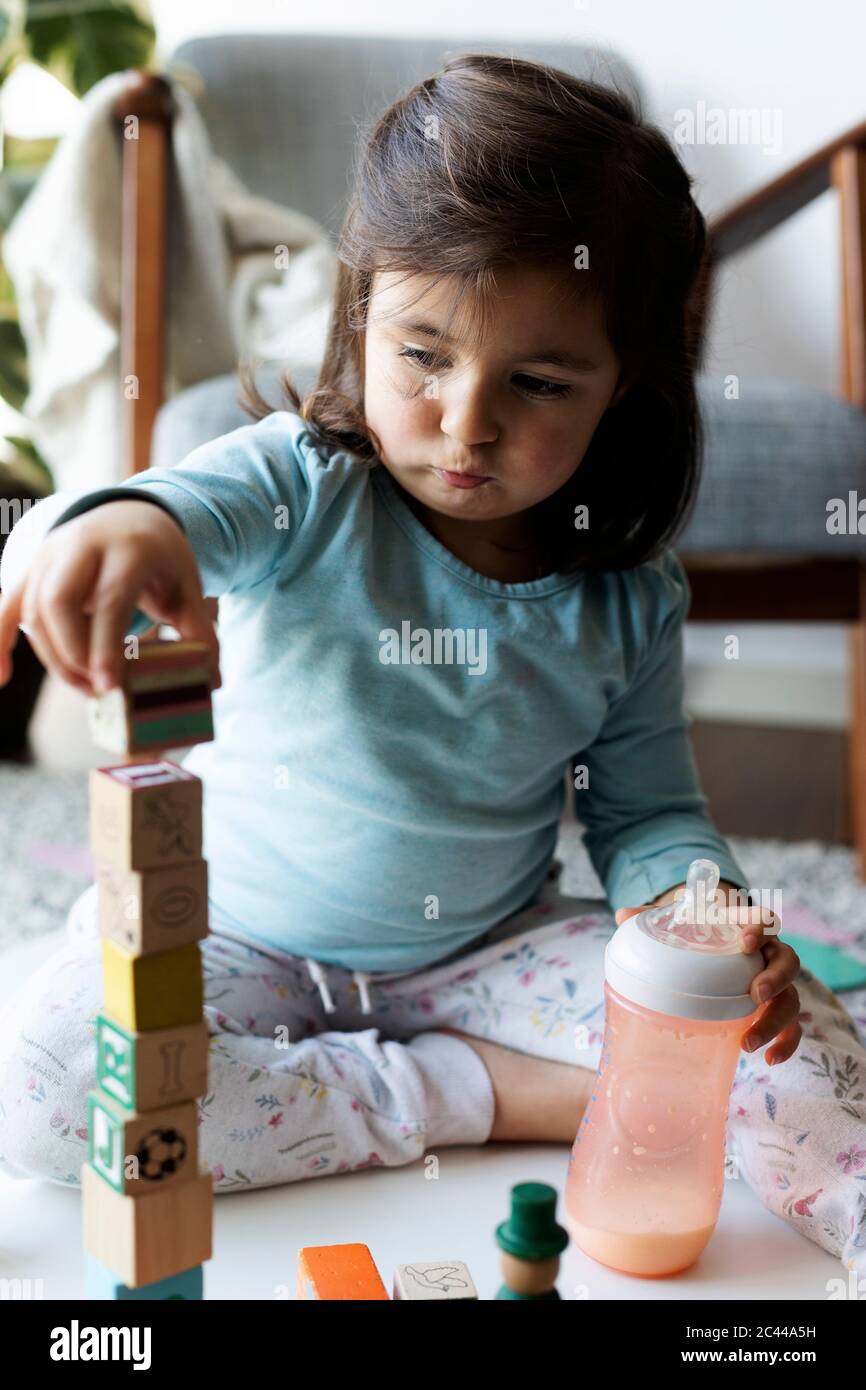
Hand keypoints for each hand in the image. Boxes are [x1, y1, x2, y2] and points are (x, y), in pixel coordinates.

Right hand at [0, 499, 220, 696]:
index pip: (109, 599)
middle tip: (98, 690)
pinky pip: (7, 605)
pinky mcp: (32, 569)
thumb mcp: (187, 588)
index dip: (105, 646)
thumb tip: (212, 682)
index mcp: (128, 548)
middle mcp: (82, 545)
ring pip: (34, 609)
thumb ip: (200, 632)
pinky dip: (0, 640)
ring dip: (53, 657)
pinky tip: (0, 677)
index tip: (108, 686)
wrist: (133, 515)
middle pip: (59, 602)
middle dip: (73, 654)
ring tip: (85, 687)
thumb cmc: (160, 559)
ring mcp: (50, 554)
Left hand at [614, 885, 801, 1064]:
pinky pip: (793, 1027)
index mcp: (746, 927)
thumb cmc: (695, 933)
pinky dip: (786, 1044)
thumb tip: (622, 915)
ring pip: (792, 998)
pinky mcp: (776, 1008)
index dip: (759, 927)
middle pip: (788, 961)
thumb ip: (651, 918)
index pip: (764, 920)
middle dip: (776, 979)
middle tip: (754, 995)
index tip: (746, 941)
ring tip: (748, 1042)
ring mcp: (775, 983)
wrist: (712, 945)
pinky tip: (769, 1059)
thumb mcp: (676, 923)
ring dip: (776, 1020)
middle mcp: (768, 953)